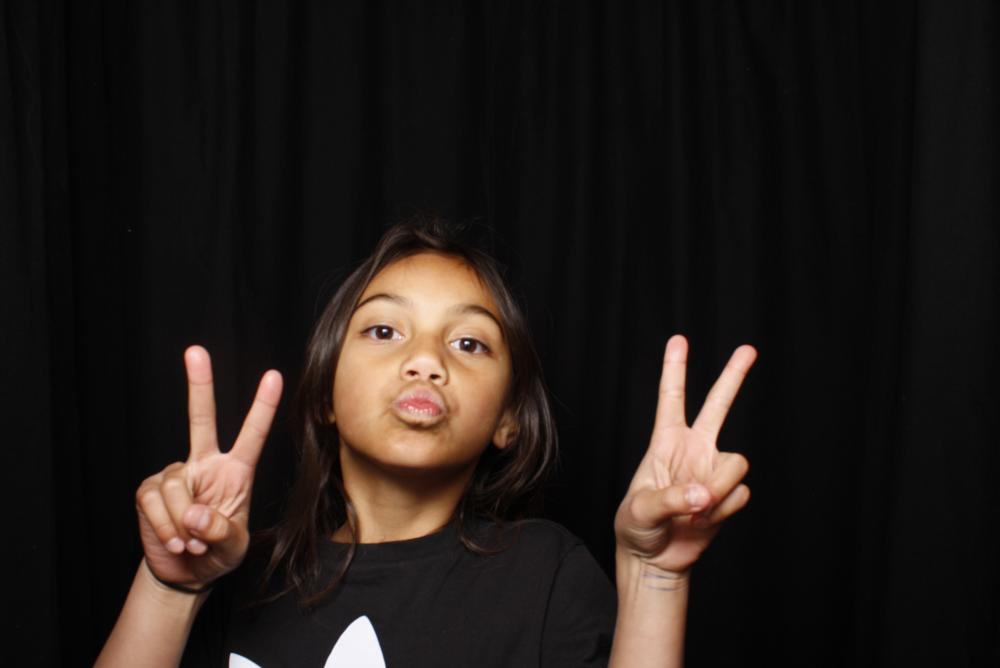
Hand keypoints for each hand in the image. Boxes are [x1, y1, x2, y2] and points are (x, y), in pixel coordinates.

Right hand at [135, 345, 282, 588]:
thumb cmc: (217, 554)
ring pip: (175, 487)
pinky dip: (165, 526)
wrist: (185, 572)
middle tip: (195, 350)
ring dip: (183, 522)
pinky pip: (155, 503)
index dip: (262, 407)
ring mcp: (175, 475)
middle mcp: (205, 464)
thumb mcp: (233, 547)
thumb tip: (195, 514)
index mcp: (235, 472)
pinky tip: (175, 540)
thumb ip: (222, 531)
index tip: (274, 375)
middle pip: (200, 420)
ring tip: (192, 541)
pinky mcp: (149, 491)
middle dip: (198, 385)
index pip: (252, 435)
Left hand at [614, 334, 756, 575]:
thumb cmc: (636, 528)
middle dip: (734, 377)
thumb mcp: (640, 511)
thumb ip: (671, 499)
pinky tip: (703, 520)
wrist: (655, 559)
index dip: (675, 369)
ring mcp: (712, 470)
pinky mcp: (728, 495)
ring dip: (719, 488)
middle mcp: (693, 449)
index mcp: (665, 442)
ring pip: (737, 462)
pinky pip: (740, 495)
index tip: (679, 339)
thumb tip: (704, 494)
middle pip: (718, 406)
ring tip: (695, 510)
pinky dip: (722, 511)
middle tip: (749, 349)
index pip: (671, 399)